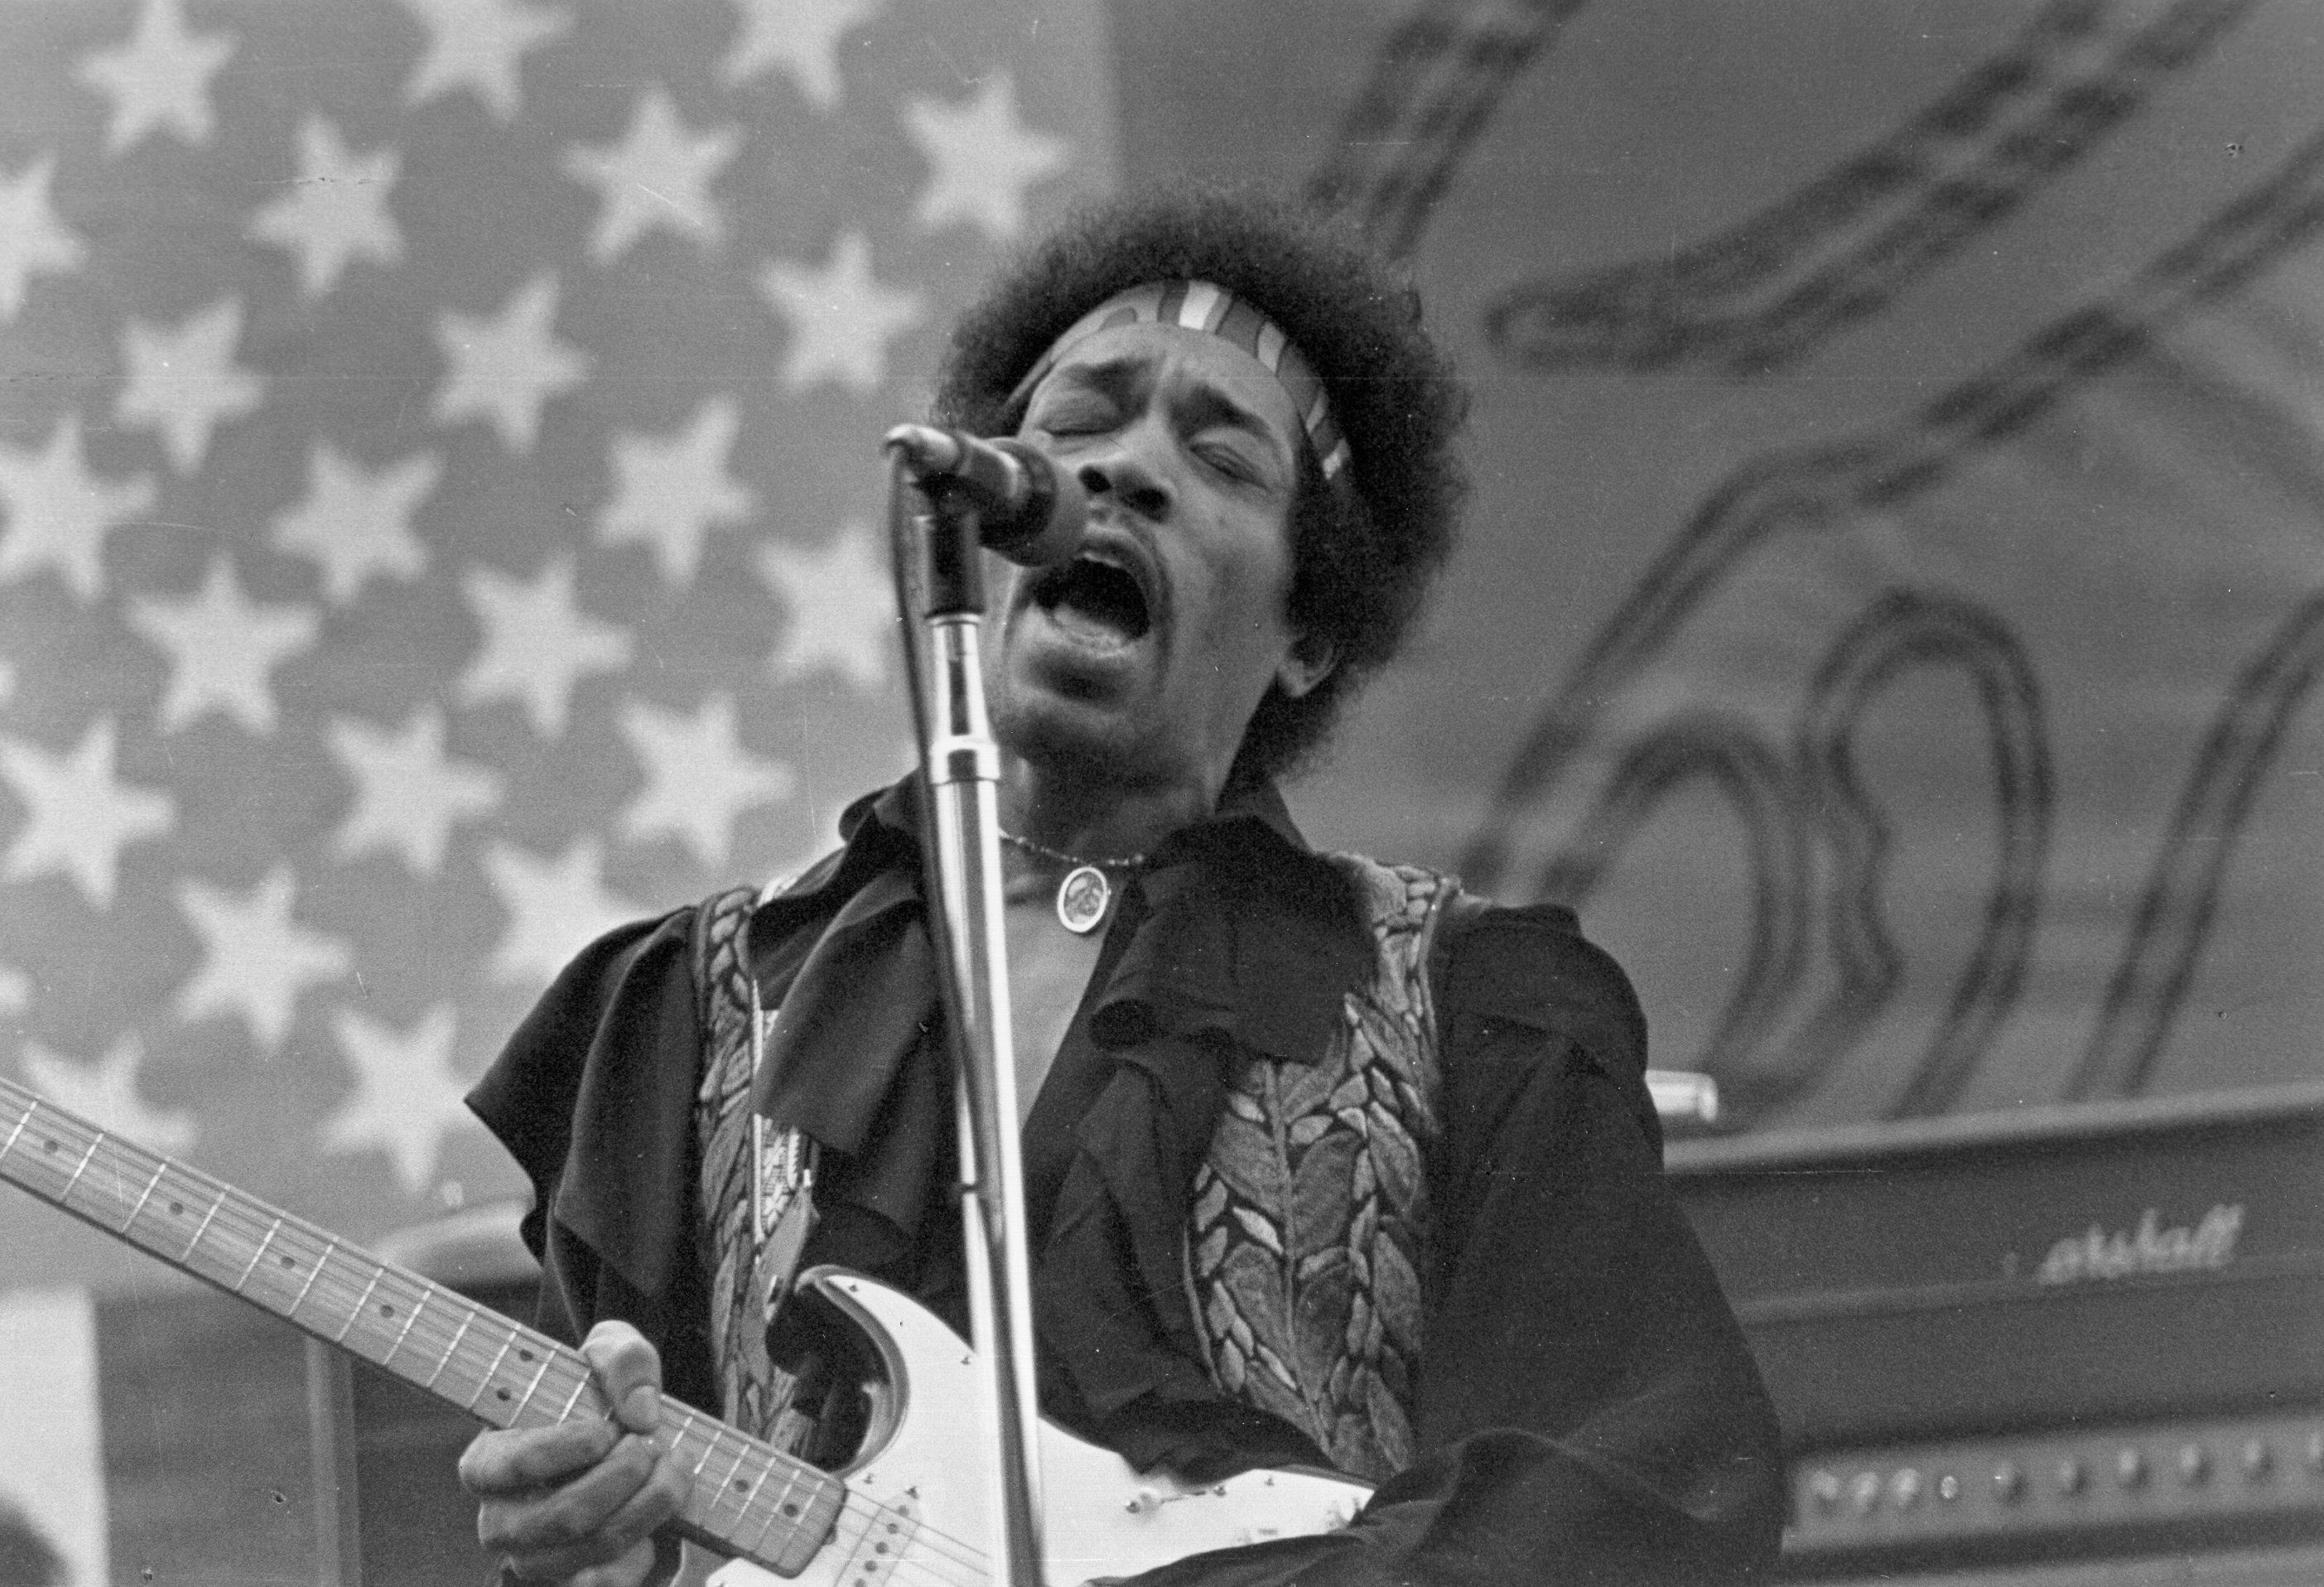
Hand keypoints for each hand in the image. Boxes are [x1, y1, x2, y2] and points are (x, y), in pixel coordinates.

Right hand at [458, 1320, 690, 1586]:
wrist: (625, 1440)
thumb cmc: (600, 1394)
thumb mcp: (610, 1351)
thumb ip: (624, 1360)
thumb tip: (642, 1412)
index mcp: (488, 1464)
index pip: (508, 1466)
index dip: (561, 1451)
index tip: (606, 1431)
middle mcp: (502, 1522)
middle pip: (564, 1516)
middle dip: (624, 1477)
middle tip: (654, 1444)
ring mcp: (536, 1562)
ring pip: (597, 1549)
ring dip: (650, 1506)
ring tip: (675, 1469)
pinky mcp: (575, 1585)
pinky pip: (612, 1582)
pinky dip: (649, 1548)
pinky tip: (662, 1514)